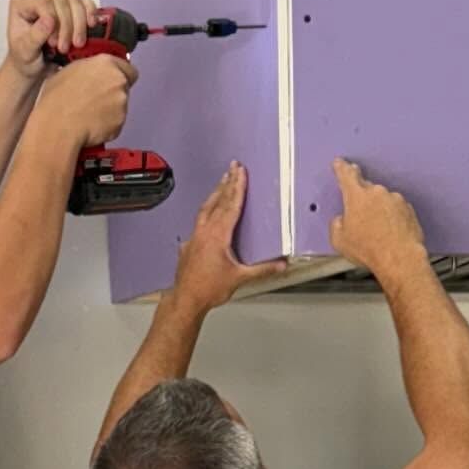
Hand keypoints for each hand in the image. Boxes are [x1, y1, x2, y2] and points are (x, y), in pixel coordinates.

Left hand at [7, 0, 98, 78]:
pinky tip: (90, 25)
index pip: (43, 1)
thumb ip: (34, 36)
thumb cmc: (26, 58)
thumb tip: (49, 20)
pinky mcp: (70, 4)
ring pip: (74, 1)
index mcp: (21, 0)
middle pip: (61, 0)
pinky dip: (90, 13)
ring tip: (76, 45)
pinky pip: (84, 1)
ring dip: (79, 25)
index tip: (53, 43)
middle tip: (64, 49)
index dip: (53, 21)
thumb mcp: (25, 52)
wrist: (35, 66)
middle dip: (67, 26)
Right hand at [34, 54, 136, 147]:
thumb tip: (85, 75)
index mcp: (106, 63)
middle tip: (96, 100)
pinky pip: (116, 123)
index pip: (127, 68)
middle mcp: (118, 81)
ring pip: (121, 106)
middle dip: (113, 93)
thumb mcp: (66, 71)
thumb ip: (85, 70)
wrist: (58, 125)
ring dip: (110, 110)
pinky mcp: (120, 123)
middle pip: (124, 87)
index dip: (120, 75)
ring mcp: (122, 102)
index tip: (113, 81)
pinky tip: (92, 125)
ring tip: (89, 114)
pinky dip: (107, 126)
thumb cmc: (57, 100)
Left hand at [172, 163, 287, 310]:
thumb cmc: (208, 289)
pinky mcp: (188, 245)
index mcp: (217, 235)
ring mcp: (194, 237)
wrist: (186, 300)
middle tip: (232, 168)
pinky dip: (205, 212)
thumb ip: (263, 269)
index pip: (230, 205)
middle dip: (226, 183)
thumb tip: (282, 264)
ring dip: (215, 194)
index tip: (240, 172)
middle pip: (217, 201)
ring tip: (222, 182)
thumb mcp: (240, 278)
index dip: (237, 187)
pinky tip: (207, 214)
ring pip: (205, 209)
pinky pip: (198, 222)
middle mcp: (204, 231)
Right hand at [328, 158, 427, 284]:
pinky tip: (388, 233)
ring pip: (382, 200)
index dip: (341, 168)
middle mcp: (377, 193)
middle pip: (365, 188)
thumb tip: (340, 221)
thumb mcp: (340, 240)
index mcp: (357, 196)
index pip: (346, 175)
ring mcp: (395, 199)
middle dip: (361, 199)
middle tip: (359, 217)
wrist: (399, 258)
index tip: (340, 163)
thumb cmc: (371, 250)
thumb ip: (337, 224)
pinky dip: (391, 218)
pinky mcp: (408, 209)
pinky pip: (395, 209)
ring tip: (375, 233)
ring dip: (377, 211)